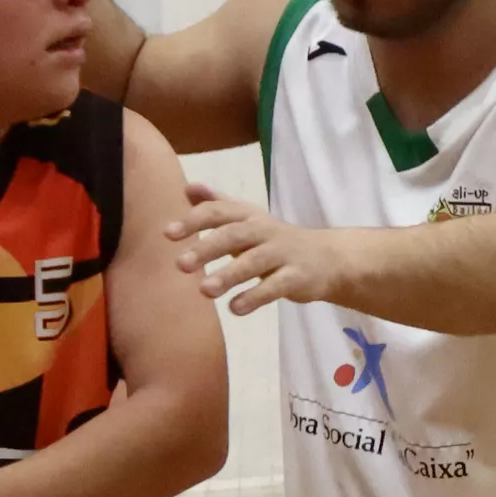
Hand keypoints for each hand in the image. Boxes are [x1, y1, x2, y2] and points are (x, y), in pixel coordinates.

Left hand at [169, 182, 350, 315]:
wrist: (328, 259)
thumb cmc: (277, 241)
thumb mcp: (249, 219)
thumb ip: (218, 205)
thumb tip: (187, 187)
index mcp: (249, 216)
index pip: (219, 212)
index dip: (193, 221)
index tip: (167, 234)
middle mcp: (265, 230)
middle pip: (235, 234)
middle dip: (207, 248)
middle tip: (180, 265)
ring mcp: (283, 254)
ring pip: (254, 262)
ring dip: (229, 275)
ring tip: (204, 291)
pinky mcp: (297, 277)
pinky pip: (275, 287)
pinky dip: (254, 297)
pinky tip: (234, 309)